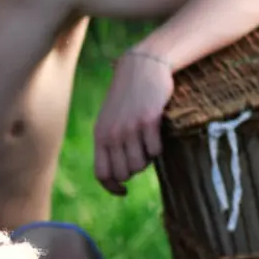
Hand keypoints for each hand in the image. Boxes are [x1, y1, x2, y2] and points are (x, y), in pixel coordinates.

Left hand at [93, 53, 172, 195]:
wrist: (141, 67)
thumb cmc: (127, 97)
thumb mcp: (110, 119)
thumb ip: (109, 143)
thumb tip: (116, 176)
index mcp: (100, 135)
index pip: (101, 174)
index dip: (112, 187)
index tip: (124, 191)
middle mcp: (112, 134)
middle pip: (124, 173)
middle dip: (134, 170)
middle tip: (139, 153)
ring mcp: (129, 128)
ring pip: (140, 166)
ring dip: (147, 159)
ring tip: (147, 142)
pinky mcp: (148, 121)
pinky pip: (155, 151)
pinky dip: (158, 147)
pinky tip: (156, 134)